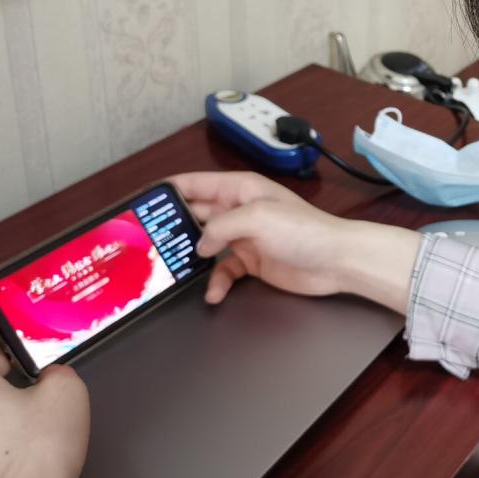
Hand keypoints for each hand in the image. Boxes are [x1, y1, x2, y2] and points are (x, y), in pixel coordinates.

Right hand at [172, 171, 421, 312]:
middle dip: (173, 229)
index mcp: (240, 189)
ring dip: (191, 260)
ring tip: (173, 272)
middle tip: (148, 244)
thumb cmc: (305, 231)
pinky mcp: (253, 262)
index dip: (168, 191)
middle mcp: (240, 210)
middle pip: (196, 216)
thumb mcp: (256, 218)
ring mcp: (246, 237)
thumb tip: (199, 243)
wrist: (336, 261)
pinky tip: (213, 293)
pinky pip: (223, 271)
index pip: (195, 184)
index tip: (142, 203)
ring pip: (206, 246)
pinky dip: (216, 283)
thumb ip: (219, 226)